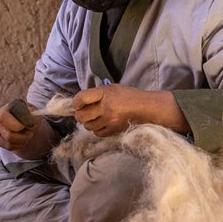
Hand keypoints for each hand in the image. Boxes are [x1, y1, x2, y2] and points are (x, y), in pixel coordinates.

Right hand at [0, 100, 55, 159]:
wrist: (25, 122)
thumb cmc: (28, 115)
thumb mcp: (32, 112)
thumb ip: (33, 114)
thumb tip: (34, 117)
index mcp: (5, 110)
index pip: (3, 118)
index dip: (15, 124)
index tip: (24, 127)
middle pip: (8, 135)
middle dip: (23, 137)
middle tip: (31, 134)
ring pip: (9, 143)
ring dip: (22, 141)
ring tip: (27, 136)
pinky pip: (9, 147)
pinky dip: (19, 145)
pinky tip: (22, 140)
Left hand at [72, 85, 189, 137]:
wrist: (146, 108)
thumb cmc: (128, 96)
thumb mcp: (112, 88)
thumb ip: (96, 94)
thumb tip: (80, 101)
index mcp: (105, 93)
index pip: (81, 98)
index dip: (76, 102)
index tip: (78, 103)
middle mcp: (106, 107)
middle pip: (81, 116)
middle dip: (81, 114)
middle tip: (86, 111)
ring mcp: (109, 121)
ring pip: (87, 126)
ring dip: (89, 122)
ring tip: (96, 117)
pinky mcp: (113, 131)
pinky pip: (97, 133)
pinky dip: (97, 129)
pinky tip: (103, 123)